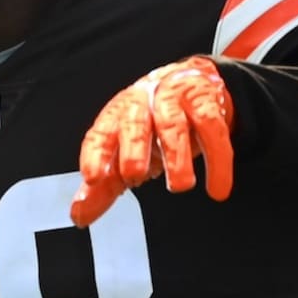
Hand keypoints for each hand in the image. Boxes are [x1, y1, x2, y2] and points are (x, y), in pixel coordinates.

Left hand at [71, 56, 233, 227]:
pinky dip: (218, 160)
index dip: (94, 154)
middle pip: (135, 124)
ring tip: (180, 186)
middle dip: (133, 148)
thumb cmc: (149, 125)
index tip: (92, 177)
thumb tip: (79, 217)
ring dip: (177, 156)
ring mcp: (174, 100)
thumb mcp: (123, 152)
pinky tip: (218, 189)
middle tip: (134, 175)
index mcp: (116, 116)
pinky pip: (213, 130)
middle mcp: (141, 104)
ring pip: (174, 125)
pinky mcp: (206, 102)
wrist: (190, 81)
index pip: (100, 134)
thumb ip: (104, 186)